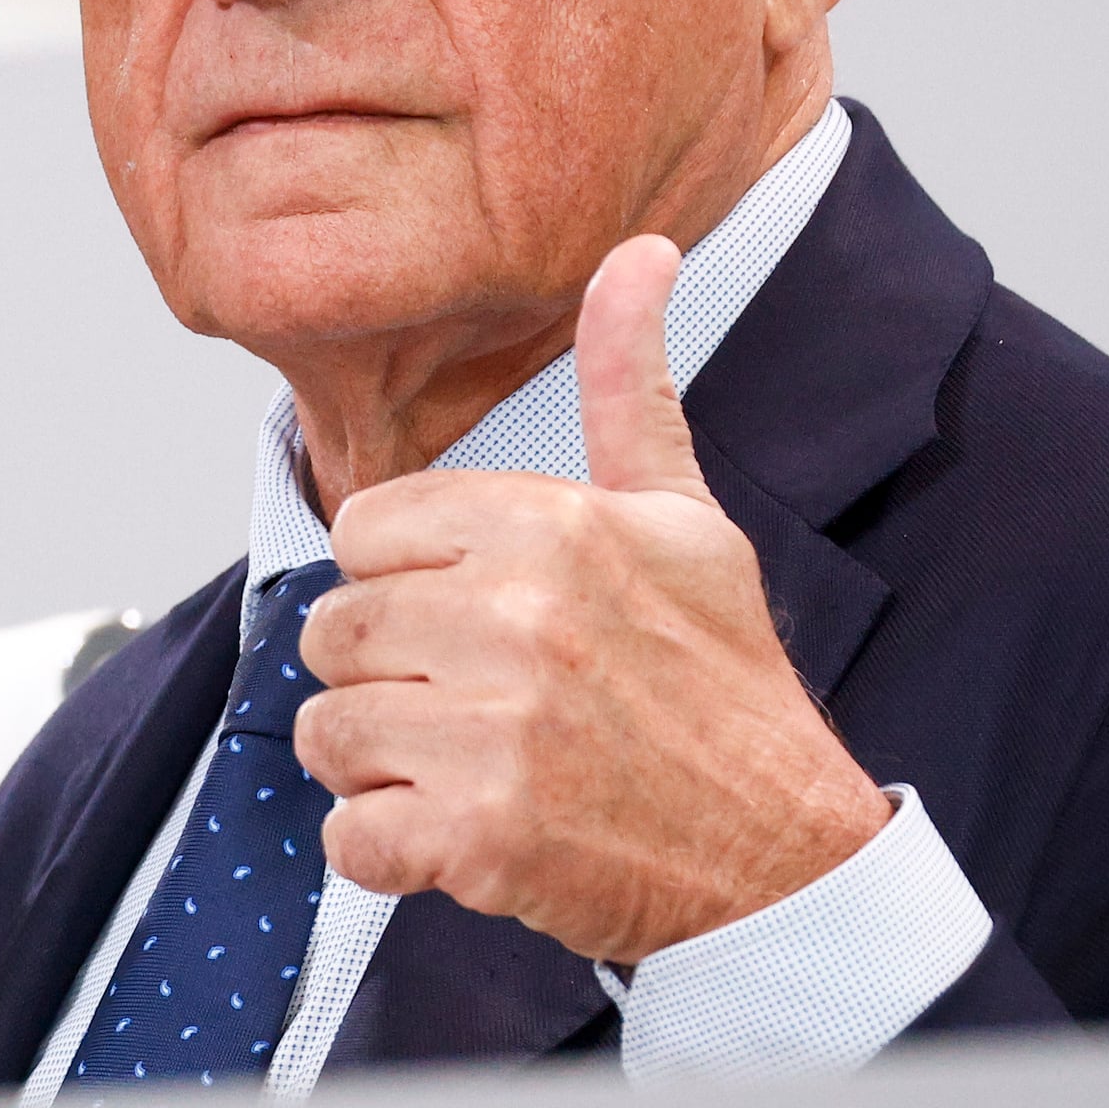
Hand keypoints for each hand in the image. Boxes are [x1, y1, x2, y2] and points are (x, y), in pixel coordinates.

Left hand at [294, 235, 890, 966]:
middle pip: (331, 633)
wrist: (782, 853)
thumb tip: (640, 253)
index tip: (471, 621)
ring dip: (380, 768)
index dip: (402, 585)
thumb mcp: (687, 519)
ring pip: (326, 733)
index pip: (361, 534)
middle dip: (384, 679)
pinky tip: (463, 840)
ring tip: (470, 770)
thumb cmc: (721, 684)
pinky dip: (388, 854)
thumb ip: (630, 389)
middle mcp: (518, 617)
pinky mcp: (479, 837)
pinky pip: (346, 839)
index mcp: (551, 528)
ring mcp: (496, 730)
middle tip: (474, 707)